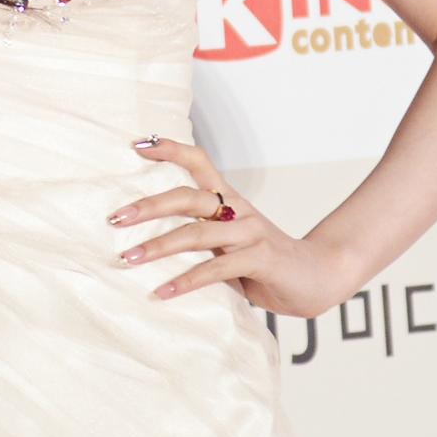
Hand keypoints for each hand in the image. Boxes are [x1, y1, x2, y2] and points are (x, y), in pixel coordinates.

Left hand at [108, 136, 355, 316]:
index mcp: (230, 201)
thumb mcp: (229, 247)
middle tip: (115, 218)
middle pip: (187, 196)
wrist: (321, 277)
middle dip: (148, 205)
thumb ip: (200, 242)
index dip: (169, 149)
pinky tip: (161, 292)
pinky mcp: (261, 259)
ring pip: (197, 233)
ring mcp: (250, 233)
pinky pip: (216, 269)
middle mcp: (238, 210)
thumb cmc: (267, 264)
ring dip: (158, 246)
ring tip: (127, 258)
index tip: (136, 145)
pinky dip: (185, 281)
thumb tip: (149, 247)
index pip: (199, 162)